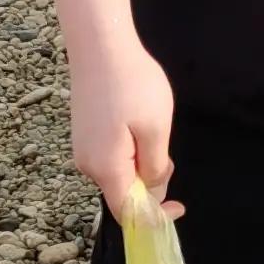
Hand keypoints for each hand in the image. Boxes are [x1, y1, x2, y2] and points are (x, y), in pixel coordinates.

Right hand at [68, 39, 176, 215]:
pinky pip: (111, 157)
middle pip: (123, 194)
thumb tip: (153, 191)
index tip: (179, 205)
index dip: (155, 218)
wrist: (99, 45)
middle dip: (151, 184)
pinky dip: (130, 153)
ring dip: (142, 165)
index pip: (128, 214)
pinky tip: (139, 124)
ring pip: (119, 174)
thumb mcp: (156, 128)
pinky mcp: (84, 134)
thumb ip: (155, 167)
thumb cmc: (133, 84)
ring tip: (154, 130)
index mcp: (106, 168)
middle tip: (168, 152)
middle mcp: (88, 164)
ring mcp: (83, 148)